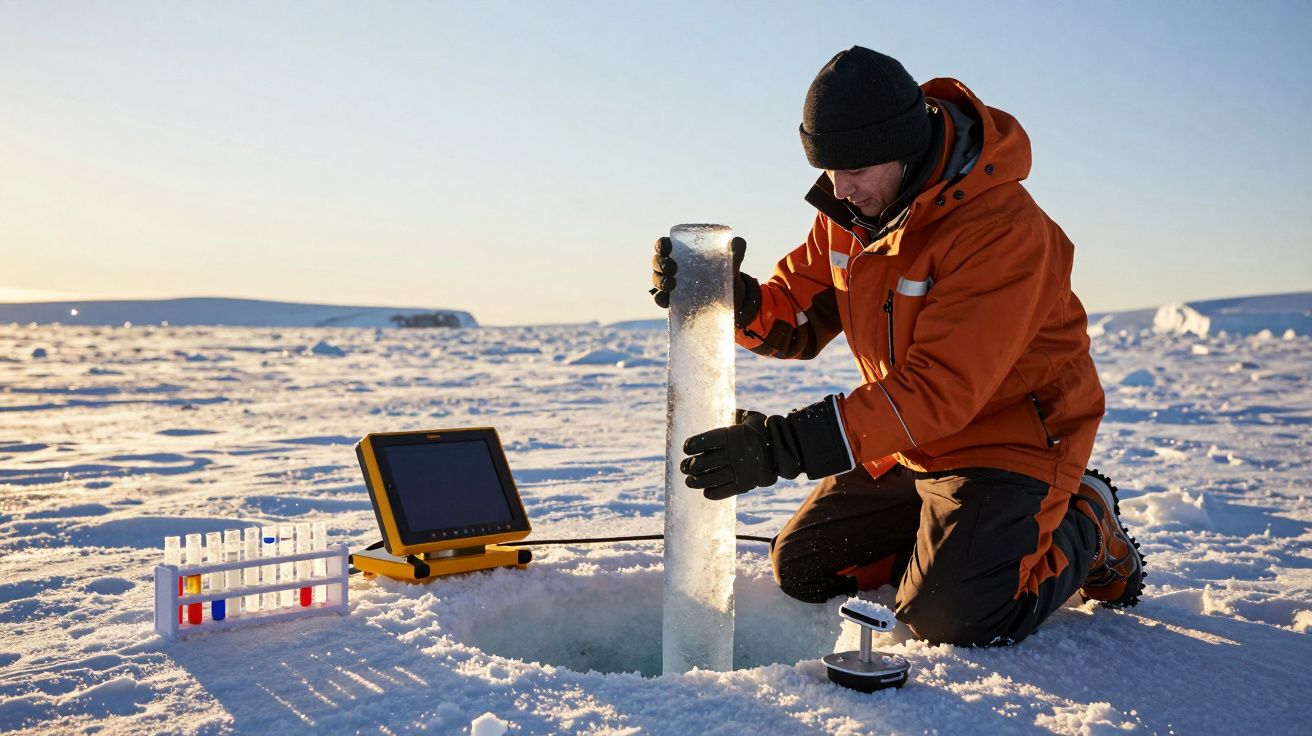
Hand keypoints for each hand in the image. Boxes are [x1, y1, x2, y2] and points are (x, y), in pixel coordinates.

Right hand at [650, 236, 757, 325]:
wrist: (731, 299)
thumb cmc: (726, 273)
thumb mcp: (731, 263)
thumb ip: (736, 252)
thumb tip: (738, 242)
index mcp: (682, 253)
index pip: (665, 245)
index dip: (661, 245)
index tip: (667, 247)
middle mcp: (673, 268)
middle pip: (657, 262)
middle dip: (660, 263)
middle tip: (673, 268)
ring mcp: (671, 285)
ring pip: (656, 280)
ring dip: (659, 281)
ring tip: (671, 285)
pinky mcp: (674, 302)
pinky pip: (661, 300)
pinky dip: (660, 299)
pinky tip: (666, 300)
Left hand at [679, 397, 855, 499]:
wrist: (785, 448)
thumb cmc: (764, 429)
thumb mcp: (749, 418)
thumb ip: (733, 415)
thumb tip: (717, 405)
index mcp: (732, 434)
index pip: (706, 440)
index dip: (694, 444)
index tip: (685, 448)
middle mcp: (734, 452)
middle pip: (705, 460)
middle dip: (691, 465)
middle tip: (683, 467)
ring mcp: (740, 468)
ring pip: (712, 477)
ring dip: (697, 480)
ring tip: (689, 481)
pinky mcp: (746, 483)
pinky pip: (725, 490)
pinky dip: (714, 492)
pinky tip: (705, 492)